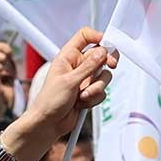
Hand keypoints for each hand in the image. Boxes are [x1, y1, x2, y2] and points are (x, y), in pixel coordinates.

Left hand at [10, 27, 116, 145]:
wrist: (48, 123)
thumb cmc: (50, 101)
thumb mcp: (69, 81)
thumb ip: (88, 67)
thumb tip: (102, 52)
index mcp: (68, 56)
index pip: (84, 37)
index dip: (97, 36)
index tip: (107, 43)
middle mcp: (77, 66)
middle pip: (100, 55)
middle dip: (106, 62)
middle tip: (111, 65)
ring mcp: (84, 79)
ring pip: (103, 75)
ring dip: (96, 87)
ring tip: (83, 95)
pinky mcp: (89, 92)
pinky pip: (102, 91)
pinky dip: (94, 98)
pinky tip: (82, 103)